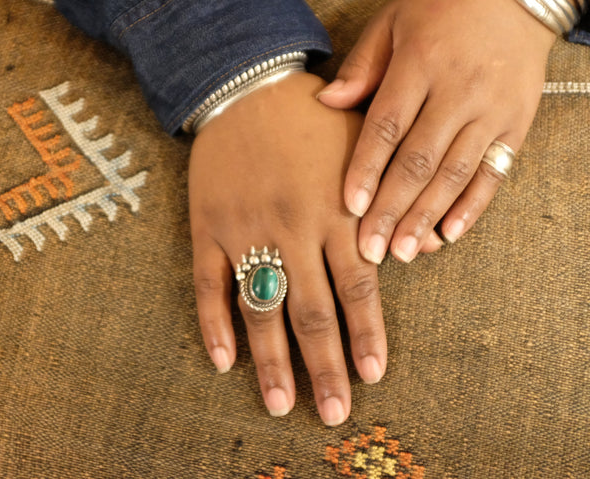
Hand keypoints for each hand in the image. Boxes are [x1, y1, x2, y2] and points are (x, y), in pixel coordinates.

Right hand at [190, 73, 384, 425]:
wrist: (249, 88)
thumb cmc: (312, 121)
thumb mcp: (362, 151)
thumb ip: (389, 202)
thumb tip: (421, 252)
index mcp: (336, 212)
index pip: (358, 289)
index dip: (365, 336)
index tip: (371, 377)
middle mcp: (294, 228)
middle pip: (312, 312)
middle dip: (324, 368)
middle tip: (332, 413)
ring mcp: (247, 229)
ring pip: (262, 307)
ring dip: (272, 362)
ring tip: (280, 403)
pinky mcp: (207, 226)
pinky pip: (207, 284)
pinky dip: (214, 324)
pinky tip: (223, 361)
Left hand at [317, 0, 555, 262]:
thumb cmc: (442, 8)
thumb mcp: (394, 22)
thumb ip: (362, 66)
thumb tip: (326, 103)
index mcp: (421, 63)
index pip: (387, 126)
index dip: (367, 170)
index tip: (349, 208)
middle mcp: (458, 90)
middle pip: (419, 160)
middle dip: (392, 210)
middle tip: (371, 249)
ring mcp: (492, 110)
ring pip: (455, 173)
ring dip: (427, 217)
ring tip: (403, 251)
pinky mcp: (516, 125)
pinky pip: (494, 173)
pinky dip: (472, 206)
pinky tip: (448, 234)